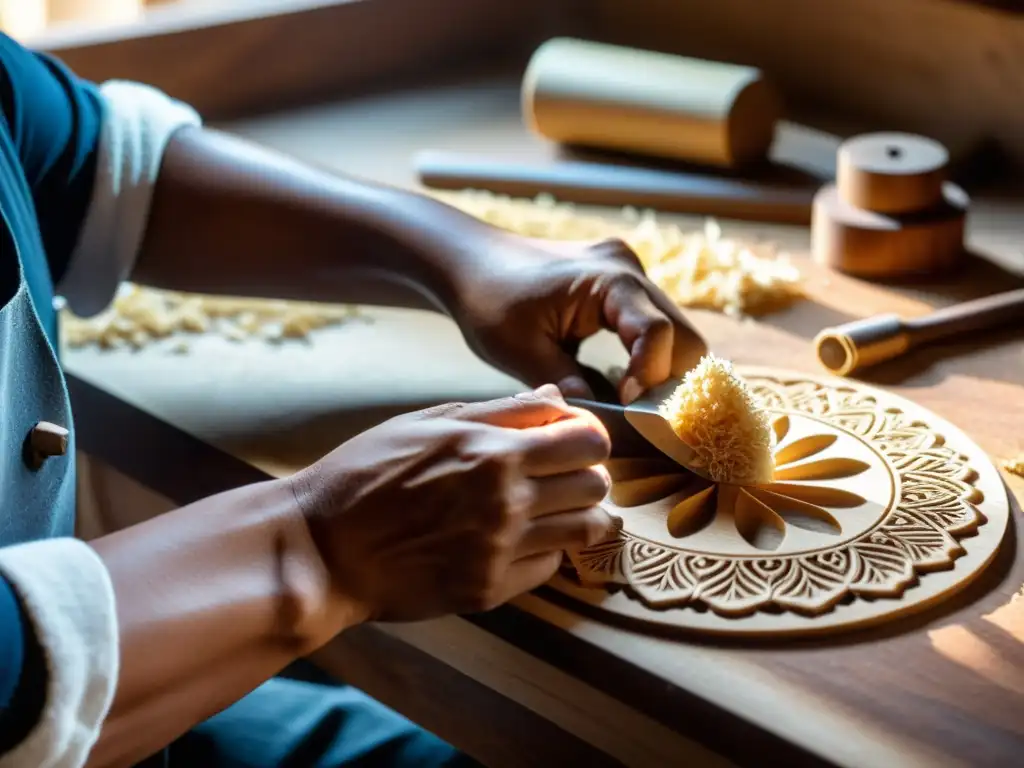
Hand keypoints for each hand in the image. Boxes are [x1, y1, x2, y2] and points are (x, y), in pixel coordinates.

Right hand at [290, 386, 613, 622]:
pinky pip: (550, 567)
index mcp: (492, 451)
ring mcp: (501, 549)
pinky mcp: (490, 589)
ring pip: (586, 528)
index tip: (573, 440)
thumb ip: (498, 411)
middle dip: (587, 473)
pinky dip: (545, 550)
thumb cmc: (365, 474)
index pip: (589, 440)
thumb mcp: (424, 423)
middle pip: (596, 484)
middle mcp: (507, 501)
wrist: (323, 550)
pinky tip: (520, 540)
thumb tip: (556, 398)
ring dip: (579, 514)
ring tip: (556, 509)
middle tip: (562, 475)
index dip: (589, 436)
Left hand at [448, 232, 707, 403]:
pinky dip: (649, 357)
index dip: (649, 376)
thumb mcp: (518, 350)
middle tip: (638, 414)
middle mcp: (628, 269)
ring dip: (662, 371)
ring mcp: (629, 273)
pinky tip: (622, 381)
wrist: (469, 261)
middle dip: (669, 381)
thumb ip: (564, 383)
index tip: (625, 405)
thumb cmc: (486, 299)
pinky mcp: (623, 285)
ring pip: (677, 333)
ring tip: (630, 402)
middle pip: (685, 334)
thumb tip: (600, 424)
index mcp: (607, 278)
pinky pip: (654, 326)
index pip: (657, 331)